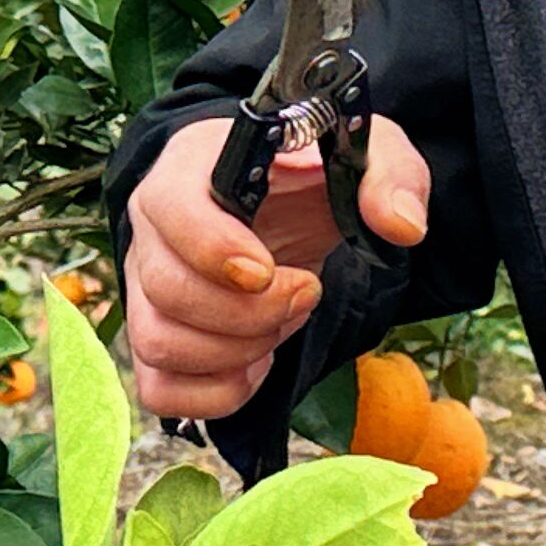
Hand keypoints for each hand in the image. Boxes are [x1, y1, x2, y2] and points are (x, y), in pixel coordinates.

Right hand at [119, 113, 432, 420]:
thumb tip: (402, 225)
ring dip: (237, 352)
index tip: (270, 270)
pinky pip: (160, 390)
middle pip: (167, 290)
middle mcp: (151, 228)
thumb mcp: (362, 154)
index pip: (170, 208)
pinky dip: (217, 392)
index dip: (215, 249)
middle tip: (307, 292)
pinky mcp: (153, 339)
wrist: (285, 206)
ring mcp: (143, 288)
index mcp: (190, 166)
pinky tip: (258, 361)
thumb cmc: (311, 176)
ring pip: (157, 344)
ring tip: (283, 322)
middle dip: (251, 312)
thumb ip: (390, 174)